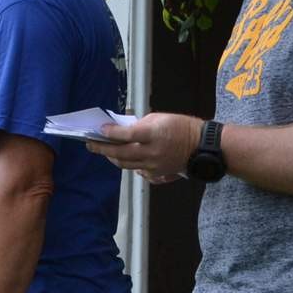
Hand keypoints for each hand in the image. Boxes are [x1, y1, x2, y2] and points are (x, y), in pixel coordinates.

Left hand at [85, 112, 204, 181]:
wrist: (201, 147)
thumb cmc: (182, 127)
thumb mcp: (160, 118)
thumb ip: (139, 125)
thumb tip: (122, 130)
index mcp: (154, 135)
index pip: (126, 135)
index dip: (110, 133)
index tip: (100, 130)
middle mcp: (152, 153)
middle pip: (120, 154)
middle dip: (102, 149)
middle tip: (91, 144)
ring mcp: (154, 166)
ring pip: (126, 165)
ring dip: (112, 158)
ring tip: (103, 151)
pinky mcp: (157, 174)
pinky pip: (137, 171)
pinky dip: (129, 164)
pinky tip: (122, 158)